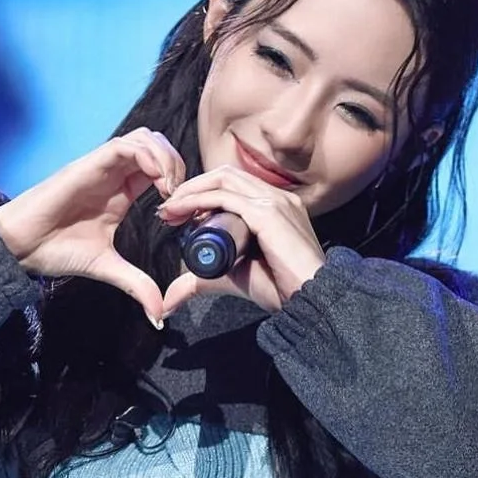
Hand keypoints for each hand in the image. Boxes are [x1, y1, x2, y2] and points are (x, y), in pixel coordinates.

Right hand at [0, 128, 187, 326]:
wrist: (22, 246)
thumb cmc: (57, 250)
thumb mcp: (108, 268)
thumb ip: (136, 285)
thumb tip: (159, 313)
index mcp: (122, 192)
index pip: (159, 169)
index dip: (179, 182)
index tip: (184, 212)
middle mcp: (114, 174)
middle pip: (157, 146)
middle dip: (178, 165)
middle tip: (181, 198)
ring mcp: (101, 167)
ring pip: (145, 139)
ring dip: (166, 159)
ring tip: (170, 190)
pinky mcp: (88, 165)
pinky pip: (123, 146)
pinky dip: (147, 157)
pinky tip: (157, 183)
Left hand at [154, 165, 326, 315]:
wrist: (310, 301)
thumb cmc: (282, 291)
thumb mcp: (235, 278)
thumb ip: (205, 281)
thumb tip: (170, 299)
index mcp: (277, 207)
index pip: (234, 184)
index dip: (202, 192)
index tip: (178, 214)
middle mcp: (278, 197)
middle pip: (225, 176)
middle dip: (191, 188)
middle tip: (167, 210)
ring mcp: (275, 202)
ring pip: (222, 180)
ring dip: (190, 191)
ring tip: (170, 210)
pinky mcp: (268, 213)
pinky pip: (225, 196)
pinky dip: (198, 200)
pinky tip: (180, 211)